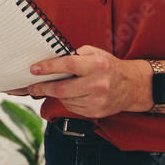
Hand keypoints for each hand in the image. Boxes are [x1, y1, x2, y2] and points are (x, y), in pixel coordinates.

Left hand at [19, 45, 150, 118]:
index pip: (67, 65)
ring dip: (55, 94)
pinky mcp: (96, 112)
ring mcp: (97, 100)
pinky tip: (69, 95)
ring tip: (52, 88)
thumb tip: (50, 61)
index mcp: (96, 65)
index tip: (34, 69)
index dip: (48, 67)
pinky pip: (73, 108)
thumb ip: (74, 55)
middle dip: (43, 87)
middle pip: (62, 88)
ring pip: (65, 100)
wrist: (132, 86)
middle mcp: (98, 84)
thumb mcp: (94, 53)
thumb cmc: (109, 66)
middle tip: (32, 87)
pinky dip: (66, 101)